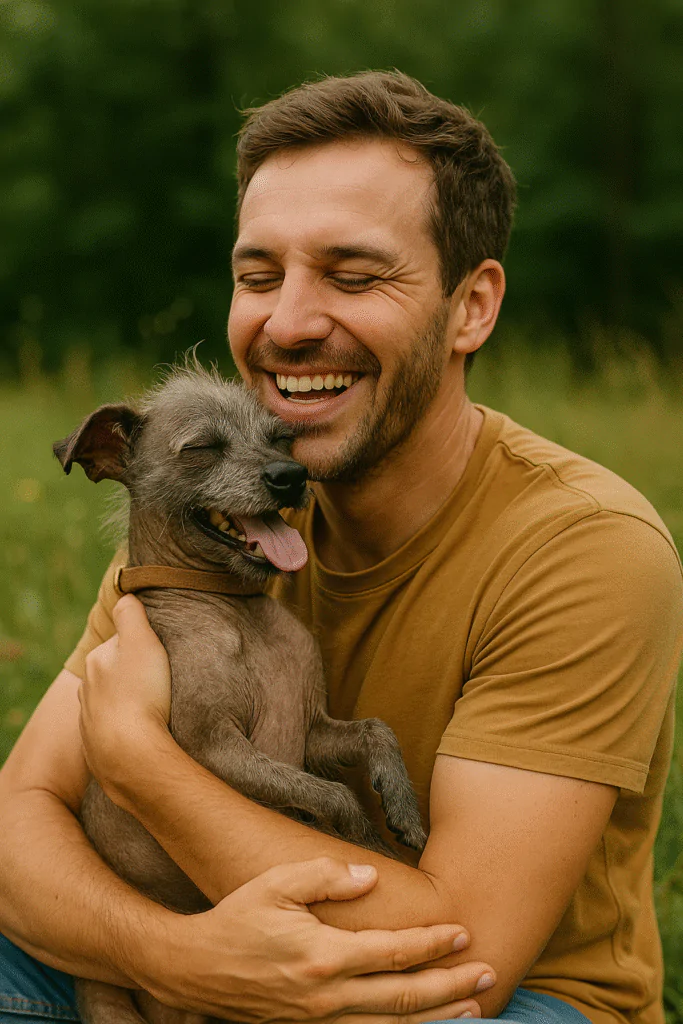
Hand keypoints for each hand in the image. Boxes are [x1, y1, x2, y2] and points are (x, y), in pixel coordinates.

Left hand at [79, 595, 171, 787]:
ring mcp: (90, 721)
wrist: (130, 755)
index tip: (160, 655)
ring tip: (155, 710)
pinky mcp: (97, 748)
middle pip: (114, 673)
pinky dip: (127, 729)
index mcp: (96, 661)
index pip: (120, 642)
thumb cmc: (141, 694)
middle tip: (161, 682)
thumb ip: (131, 614)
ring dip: (129, 703)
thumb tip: (125, 596)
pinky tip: (144, 734)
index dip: (142, 645)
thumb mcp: (142, 642)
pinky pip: (114, 732)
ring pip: (112, 703)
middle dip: (133, 675)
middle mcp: (86, 689)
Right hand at [135, 857, 494, 1022]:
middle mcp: (327, 996)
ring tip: (473, 1010)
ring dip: (437, 1021)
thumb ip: (326, 876)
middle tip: (487, 971)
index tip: (462, 932)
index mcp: (323, 955)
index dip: (432, 944)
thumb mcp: (277, 882)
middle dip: (451, 986)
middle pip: (404, 999)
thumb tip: (371, 877)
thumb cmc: (238, 917)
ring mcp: (319, 1023)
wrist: (196, 969)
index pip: (393, 953)